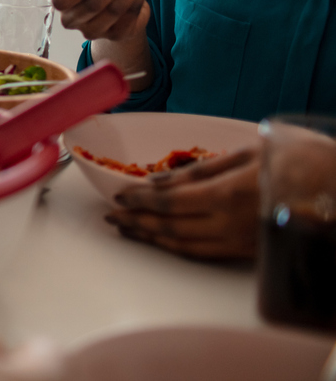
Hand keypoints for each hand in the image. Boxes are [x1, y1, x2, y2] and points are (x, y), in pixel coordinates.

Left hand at [107, 147, 258, 260]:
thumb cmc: (295, 162)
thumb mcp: (247, 154)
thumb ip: (201, 170)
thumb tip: (159, 182)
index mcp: (228, 194)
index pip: (169, 201)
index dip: (141, 200)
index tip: (120, 196)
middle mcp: (231, 225)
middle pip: (171, 227)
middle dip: (136, 221)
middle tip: (112, 216)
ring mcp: (241, 243)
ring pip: (185, 246)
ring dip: (151, 238)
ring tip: (128, 229)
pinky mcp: (250, 254)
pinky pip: (205, 254)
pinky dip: (177, 247)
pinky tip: (162, 240)